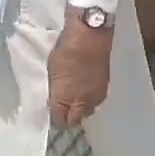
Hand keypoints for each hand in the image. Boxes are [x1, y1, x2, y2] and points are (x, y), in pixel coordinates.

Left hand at [48, 6, 113, 127]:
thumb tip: (54, 109)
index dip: (55, 119)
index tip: (49, 111)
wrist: (91, 34)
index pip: (63, 122)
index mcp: (73, 100)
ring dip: (78, 105)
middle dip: (68, 115)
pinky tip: (81, 85)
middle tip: (58, 103)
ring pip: (87, 109)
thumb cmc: (67, 52)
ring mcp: (99, 93)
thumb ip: (55, 94)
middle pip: (77, 119)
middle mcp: (88, 102)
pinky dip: (86, 95)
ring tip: (69, 94)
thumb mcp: (53, 73)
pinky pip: (93, 98)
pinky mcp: (105, 84)